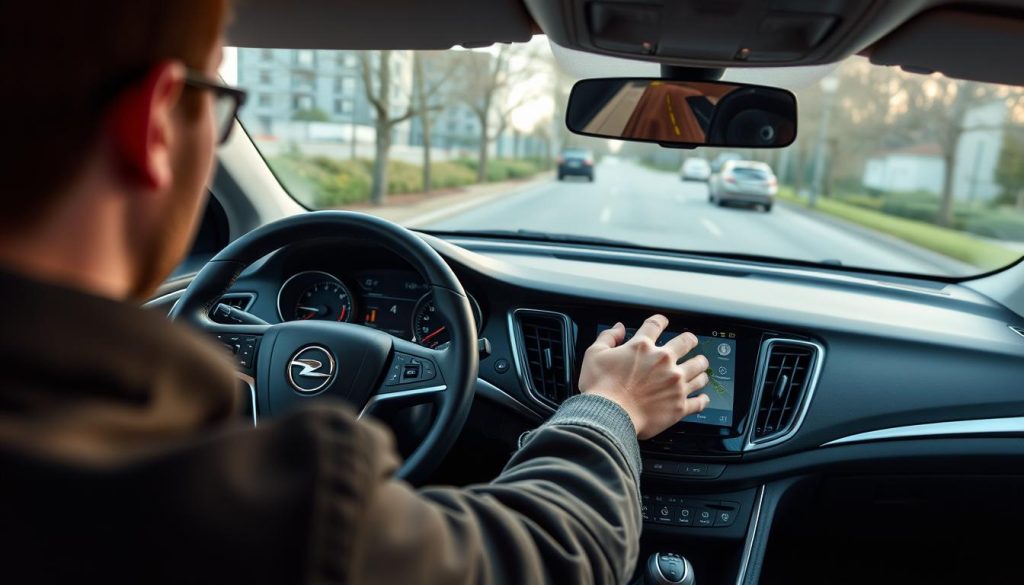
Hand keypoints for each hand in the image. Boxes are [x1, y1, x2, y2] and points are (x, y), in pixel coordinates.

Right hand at [578, 315, 709, 439]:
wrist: (609, 415)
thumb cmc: (600, 388)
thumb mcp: (594, 354)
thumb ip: (607, 337)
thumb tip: (618, 329)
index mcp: (642, 347)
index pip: (655, 325)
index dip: (660, 320)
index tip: (663, 322)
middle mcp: (663, 362)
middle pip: (687, 342)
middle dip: (690, 340)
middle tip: (691, 341)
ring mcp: (675, 383)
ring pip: (700, 370)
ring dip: (701, 367)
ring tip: (701, 368)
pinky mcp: (679, 405)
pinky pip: (699, 401)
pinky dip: (702, 399)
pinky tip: (702, 397)